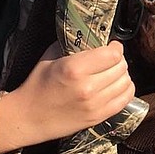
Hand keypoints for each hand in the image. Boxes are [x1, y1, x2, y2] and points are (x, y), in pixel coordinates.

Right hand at [0, 41, 135, 152]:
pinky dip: (125, 90)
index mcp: (75, 68)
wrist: (29, 117)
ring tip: (112, 72)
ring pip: (126, 83)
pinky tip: (116, 86)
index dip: (116, 47)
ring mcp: (94, 104)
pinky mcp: (98, 117)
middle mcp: (87, 87)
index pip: (113, 54)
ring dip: (122, 75)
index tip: (112, 45)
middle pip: (121, 67)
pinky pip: (125, 99)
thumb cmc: (37, 85)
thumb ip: (73, 45)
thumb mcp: (51, 57)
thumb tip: (91, 36)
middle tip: (111, 59)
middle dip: (119, 60)